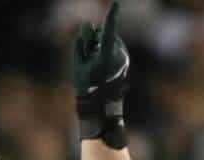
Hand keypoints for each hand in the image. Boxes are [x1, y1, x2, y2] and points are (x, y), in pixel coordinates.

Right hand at [71, 1, 129, 147]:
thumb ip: (81, 42)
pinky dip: (104, 51)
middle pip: (104, 35)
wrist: (102, 105)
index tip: (116, 3)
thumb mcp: (78, 63)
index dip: (112, 16)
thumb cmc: (88, 86)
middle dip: (94, 38)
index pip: (109, 31)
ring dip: (99, 45)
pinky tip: (100, 64)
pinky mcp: (125, 59)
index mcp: (106, 56)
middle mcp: (118, 54)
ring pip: (108, 40)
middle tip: (88, 54)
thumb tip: (88, 25)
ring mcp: (124, 56)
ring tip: (94, 62)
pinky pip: (112, 47)